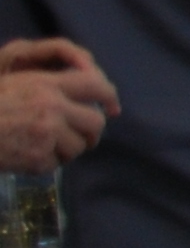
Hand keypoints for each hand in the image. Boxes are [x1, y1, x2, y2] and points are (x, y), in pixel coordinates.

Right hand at [0, 42, 116, 168]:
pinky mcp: (39, 157)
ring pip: (79, 146)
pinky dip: (45, 163)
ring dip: (66, 150)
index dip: (109, 97)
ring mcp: (47, 133)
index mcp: (46, 84)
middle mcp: (52, 106)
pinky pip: (57, 163)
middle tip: (77, 137)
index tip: (113, 108)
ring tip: (42, 146)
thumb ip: (50, 87)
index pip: (96, 85)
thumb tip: (86, 99)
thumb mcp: (18, 83)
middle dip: (89, 132)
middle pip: (95, 122)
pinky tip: (26, 155)